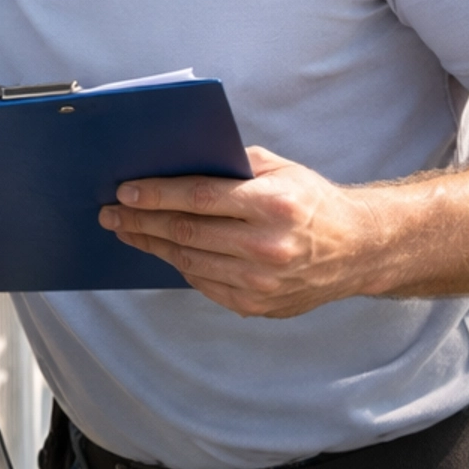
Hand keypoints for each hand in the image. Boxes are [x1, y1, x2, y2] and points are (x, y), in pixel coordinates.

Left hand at [98, 146, 385, 317]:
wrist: (358, 250)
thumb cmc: (313, 202)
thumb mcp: (282, 169)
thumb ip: (233, 164)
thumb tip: (177, 162)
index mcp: (274, 204)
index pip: (200, 198)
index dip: (157, 195)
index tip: (125, 191)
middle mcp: (268, 246)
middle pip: (187, 233)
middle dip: (141, 221)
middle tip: (110, 212)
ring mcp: (262, 282)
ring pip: (190, 261)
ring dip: (152, 245)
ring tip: (126, 230)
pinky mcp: (258, 305)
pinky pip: (204, 284)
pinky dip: (179, 265)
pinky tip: (163, 250)